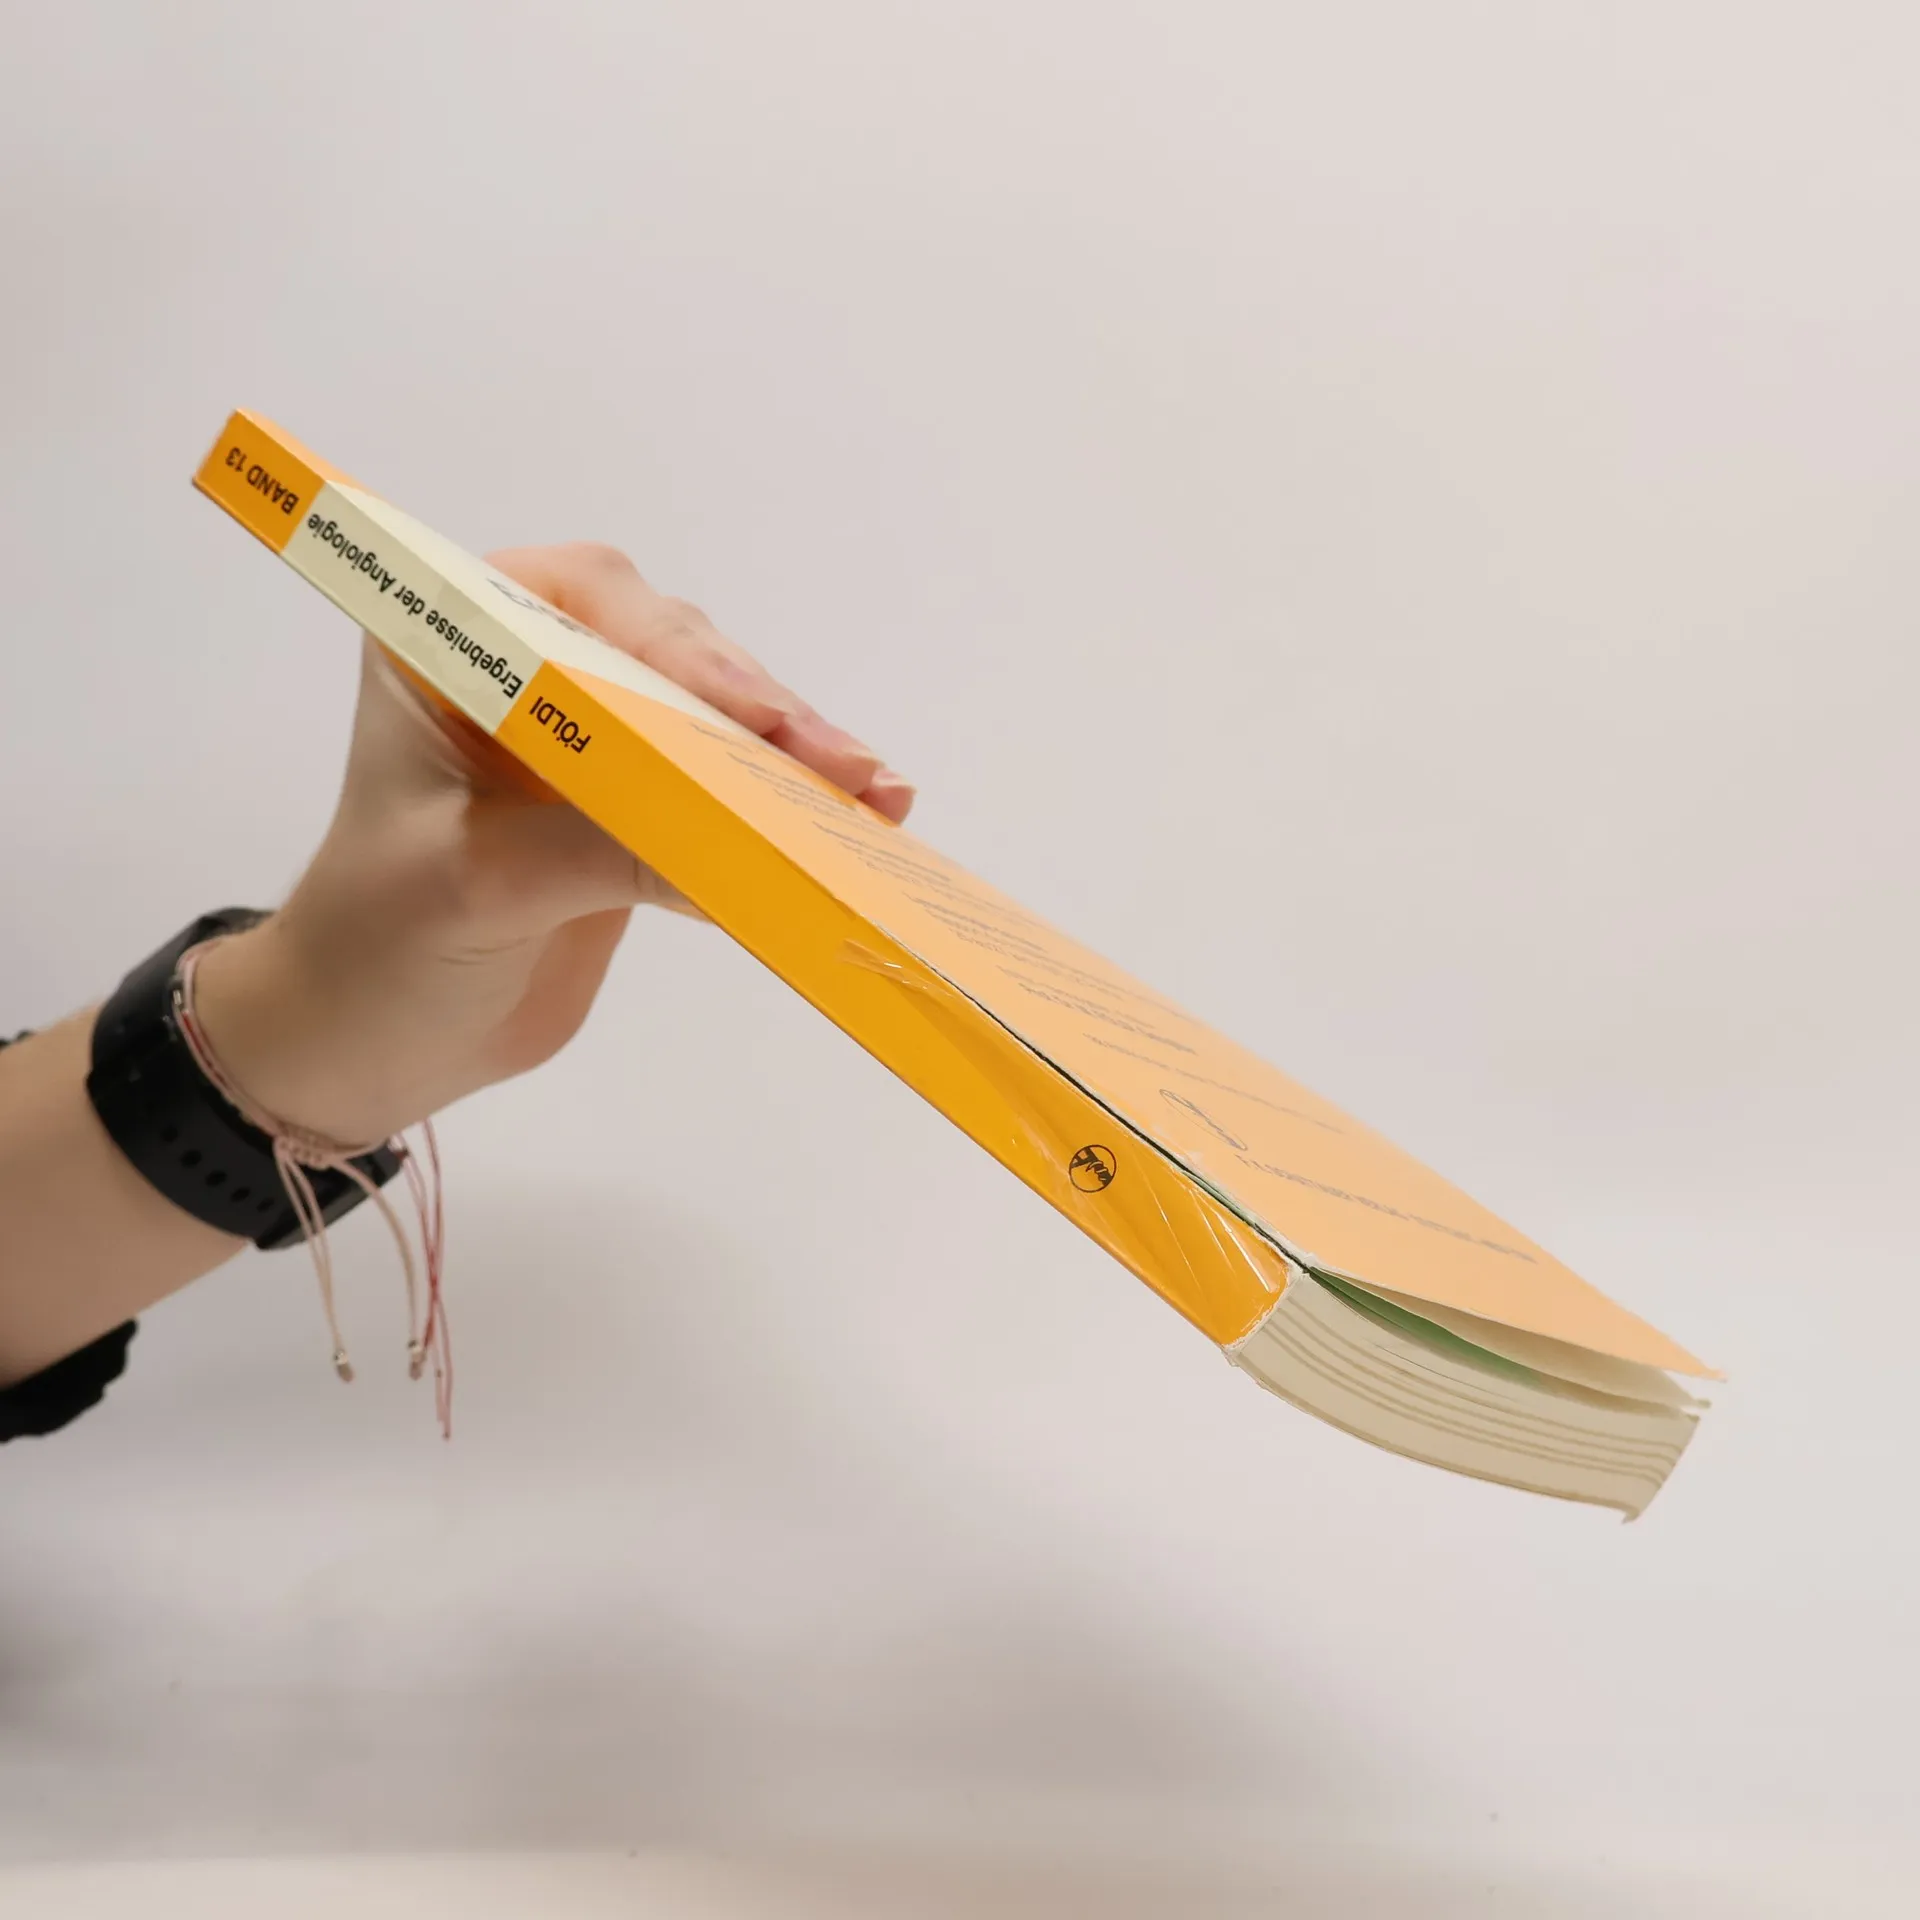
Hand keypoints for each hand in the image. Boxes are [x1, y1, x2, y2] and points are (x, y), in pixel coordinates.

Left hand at [191, 543, 913, 1146]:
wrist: (369, 1042)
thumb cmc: (378, 948)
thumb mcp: (480, 887)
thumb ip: (602, 850)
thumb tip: (744, 845)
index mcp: (454, 641)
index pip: (586, 608)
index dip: (680, 651)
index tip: (756, 713)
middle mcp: (527, 664)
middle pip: (671, 653)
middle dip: (760, 710)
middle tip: (842, 767)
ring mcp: (590, 733)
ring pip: (712, 715)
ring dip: (793, 757)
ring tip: (875, 796)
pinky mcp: (637, 803)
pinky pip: (723, 784)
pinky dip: (783, 807)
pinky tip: (856, 824)